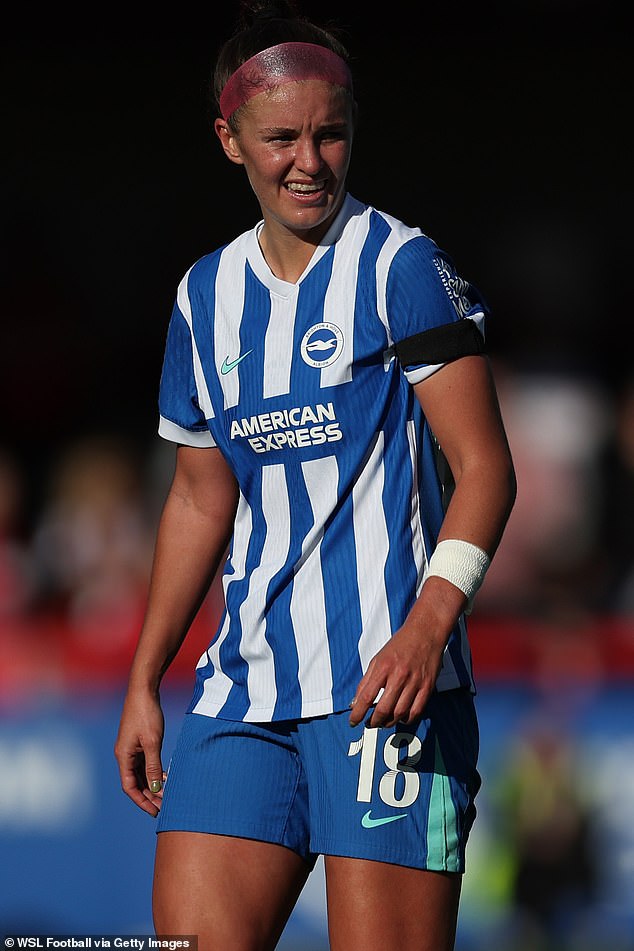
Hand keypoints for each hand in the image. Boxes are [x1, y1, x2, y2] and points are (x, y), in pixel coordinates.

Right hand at [114, 689, 165, 816]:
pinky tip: (165, 776)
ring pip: (140, 773)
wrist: (144, 690)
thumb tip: (154, 788)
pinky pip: (144, 763)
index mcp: (123, 756)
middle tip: (165, 807)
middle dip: (149, 796)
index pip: (130, 787)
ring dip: (151, 785)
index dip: (142, 801)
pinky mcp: (138, 742)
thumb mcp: (152, 742)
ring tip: (167, 795)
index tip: (155, 812)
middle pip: (135, 782)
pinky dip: (153, 772)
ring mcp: (130, 748)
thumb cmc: (147, 714)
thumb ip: (153, 765)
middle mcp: (124, 755)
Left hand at [349, 580, 461, 727]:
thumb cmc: (401, 644)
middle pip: (384, 709)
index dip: (358, 713)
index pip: (366, 697)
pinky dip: (407, 719)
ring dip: (389, 722)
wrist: (425, 632)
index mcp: (384, 667)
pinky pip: (417, 711)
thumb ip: (365, 681)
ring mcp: (415, 682)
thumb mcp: (377, 658)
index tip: (353, 721)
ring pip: (400, 713)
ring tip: (383, 721)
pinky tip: (401, 717)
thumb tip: (355, 702)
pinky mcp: (428, 686)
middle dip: (374, 721)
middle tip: (370, 723)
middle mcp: (399, 675)